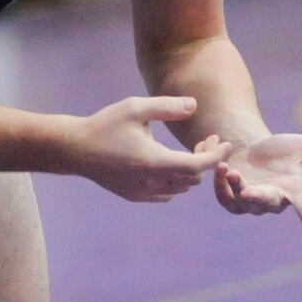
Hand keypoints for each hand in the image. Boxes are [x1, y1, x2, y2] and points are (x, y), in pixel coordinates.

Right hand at [73, 96, 230, 201]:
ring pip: (182, 189)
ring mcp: (142, 192)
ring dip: (191, 171)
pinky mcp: (134, 195)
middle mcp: (150, 182)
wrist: (75, 149)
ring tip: (189, 150)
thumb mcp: (135, 108)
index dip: (216, 155)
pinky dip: (176, 183)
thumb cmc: (105, 124)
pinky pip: (166, 195)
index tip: (226, 142)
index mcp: (154, 162)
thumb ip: (167, 107)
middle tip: (206, 139)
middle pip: (193, 178)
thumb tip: (194, 106)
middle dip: (205, 159)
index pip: (198, 166)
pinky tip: (172, 165)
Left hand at [215, 133, 301, 250]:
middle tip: (247, 189)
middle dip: (257, 197)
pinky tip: (221, 168)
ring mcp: (252, 203)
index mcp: (296, 194)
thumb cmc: (284, 150)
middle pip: (267, 205)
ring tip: (230, 169)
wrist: (255, 150)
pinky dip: (221, 185)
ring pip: (243, 203)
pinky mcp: (233, 199)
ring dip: (235, 187)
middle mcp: (274, 202)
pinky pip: (226, 200)